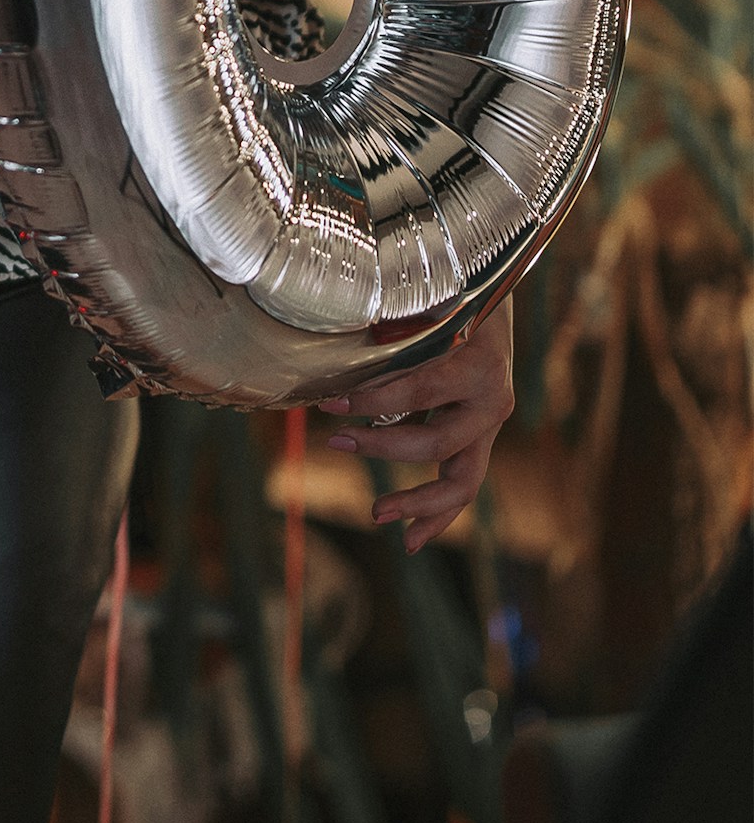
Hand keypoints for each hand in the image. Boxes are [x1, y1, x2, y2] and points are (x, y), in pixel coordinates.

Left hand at [316, 301, 513, 553]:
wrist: (493, 284)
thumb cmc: (448, 290)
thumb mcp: (421, 301)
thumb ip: (391, 329)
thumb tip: (334, 359)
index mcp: (477, 364)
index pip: (418, 393)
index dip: (371, 402)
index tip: (329, 404)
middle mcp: (491, 399)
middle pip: (437, 444)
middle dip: (382, 449)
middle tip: (337, 443)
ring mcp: (489, 423)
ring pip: (461, 482)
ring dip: (417, 503)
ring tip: (376, 515)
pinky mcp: (481, 436)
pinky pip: (463, 484)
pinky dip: (438, 513)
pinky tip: (411, 538)